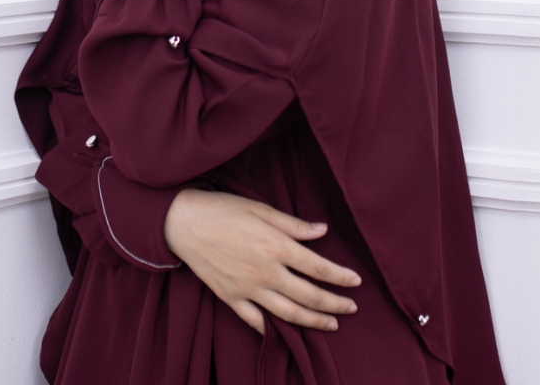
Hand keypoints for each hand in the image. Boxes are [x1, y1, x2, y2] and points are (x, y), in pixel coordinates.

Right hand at [163, 189, 360, 334]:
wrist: (183, 222)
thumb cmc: (223, 209)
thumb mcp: (260, 209)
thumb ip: (292, 224)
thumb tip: (322, 231)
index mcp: (276, 247)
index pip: (318, 268)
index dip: (340, 277)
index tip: (356, 282)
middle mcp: (267, 273)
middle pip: (309, 296)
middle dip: (334, 304)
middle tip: (352, 308)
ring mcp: (249, 290)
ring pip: (288, 314)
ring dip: (313, 321)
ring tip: (331, 324)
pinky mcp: (231, 298)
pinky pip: (255, 320)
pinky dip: (270, 327)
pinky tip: (281, 330)